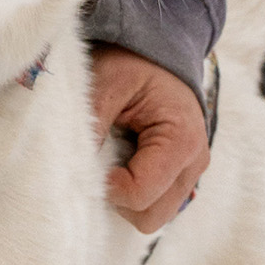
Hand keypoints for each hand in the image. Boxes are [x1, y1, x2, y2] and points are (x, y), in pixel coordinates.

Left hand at [91, 45, 209, 233]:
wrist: (156, 48)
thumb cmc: (132, 61)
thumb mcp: (107, 81)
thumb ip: (91, 124)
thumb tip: (70, 166)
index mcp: (182, 141)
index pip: (140, 193)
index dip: (106, 186)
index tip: (84, 162)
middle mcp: (193, 164)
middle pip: (149, 217)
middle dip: (117, 197)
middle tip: (98, 160)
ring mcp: (189, 173)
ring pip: (152, 216)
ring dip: (125, 196)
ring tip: (110, 156)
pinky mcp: (179, 175)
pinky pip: (154, 202)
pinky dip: (133, 192)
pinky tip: (120, 161)